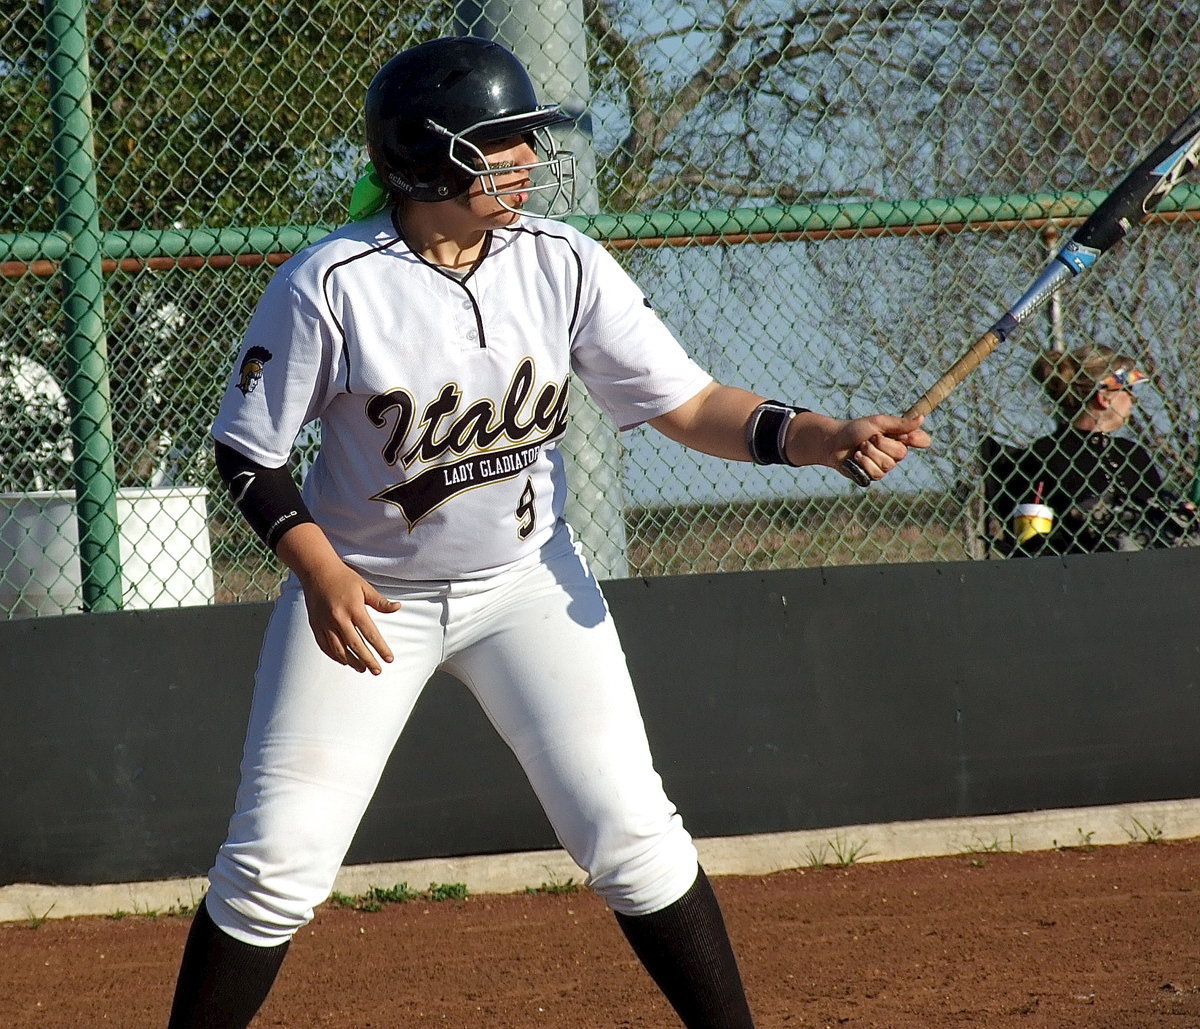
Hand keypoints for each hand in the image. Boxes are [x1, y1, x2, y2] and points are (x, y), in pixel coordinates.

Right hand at [277, 523, 400, 673]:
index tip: (389, 659)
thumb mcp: (365, 587)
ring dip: (351, 662)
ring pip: (338, 649)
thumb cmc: (344, 578)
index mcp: (353, 608)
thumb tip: (398, 608)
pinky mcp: (315, 624)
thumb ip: (380, 602)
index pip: (370, 634)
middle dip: (367, 660)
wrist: (317, 571)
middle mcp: (338, 618)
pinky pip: (324, 645)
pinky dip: (334, 656)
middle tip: (377, 671)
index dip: (381, 648)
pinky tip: (343, 661)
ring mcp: (324, 623)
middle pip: (355, 645)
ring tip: (362, 669)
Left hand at [831, 414, 930, 481]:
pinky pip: (876, 473)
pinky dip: (864, 463)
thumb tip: (922, 418)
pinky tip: (856, 458)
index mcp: (900, 438)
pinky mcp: (873, 476)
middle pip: (901, 453)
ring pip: (887, 464)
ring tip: (859, 448)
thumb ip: (899, 424)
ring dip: (870, 453)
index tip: (907, 437)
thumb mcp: (877, 423)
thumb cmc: (854, 430)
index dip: (918, 440)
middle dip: (881, 444)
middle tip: (868, 438)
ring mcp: (885, 466)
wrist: (833, 443)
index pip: (922, 440)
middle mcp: (895, 453)